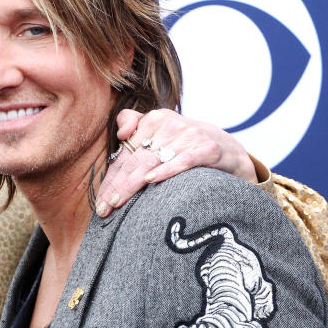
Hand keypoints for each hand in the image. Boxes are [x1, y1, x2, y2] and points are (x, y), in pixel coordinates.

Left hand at [95, 109, 257, 216]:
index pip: (126, 153)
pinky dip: (166, 170)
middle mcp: (170, 124)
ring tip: (118, 202)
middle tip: (104, 208)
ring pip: (153, 161)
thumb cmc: (186, 146)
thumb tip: (119, 134)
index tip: (99, 201)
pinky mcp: (207, 148)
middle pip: (136, 159)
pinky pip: (183, 161)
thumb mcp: (161, 133)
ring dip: (133, 184)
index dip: (111, 177)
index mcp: (154, 119)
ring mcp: (189, 135)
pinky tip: (150, 181)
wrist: (228, 149)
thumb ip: (136, 126)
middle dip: (118, 186)